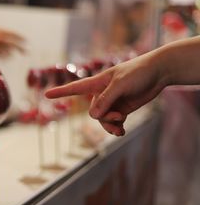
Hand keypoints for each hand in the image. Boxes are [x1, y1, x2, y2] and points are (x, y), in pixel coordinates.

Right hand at [0, 26, 24, 56]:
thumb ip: (2, 34)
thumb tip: (10, 38)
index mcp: (1, 30)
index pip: (15, 35)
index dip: (22, 38)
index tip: (26, 41)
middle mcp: (0, 38)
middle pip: (14, 44)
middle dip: (22, 49)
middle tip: (27, 53)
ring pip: (8, 51)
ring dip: (12, 53)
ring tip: (13, 55)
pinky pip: (2, 56)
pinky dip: (5, 57)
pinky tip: (7, 58)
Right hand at [45, 55, 167, 135]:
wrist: (159, 72)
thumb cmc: (138, 72)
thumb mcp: (120, 85)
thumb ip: (105, 100)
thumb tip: (92, 116)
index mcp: (97, 83)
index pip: (74, 88)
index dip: (60, 92)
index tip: (47, 94)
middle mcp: (101, 93)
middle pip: (93, 112)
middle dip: (104, 118)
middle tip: (118, 115)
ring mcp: (111, 102)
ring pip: (103, 120)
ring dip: (110, 125)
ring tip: (121, 126)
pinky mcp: (121, 108)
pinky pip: (113, 122)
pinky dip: (116, 127)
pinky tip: (121, 131)